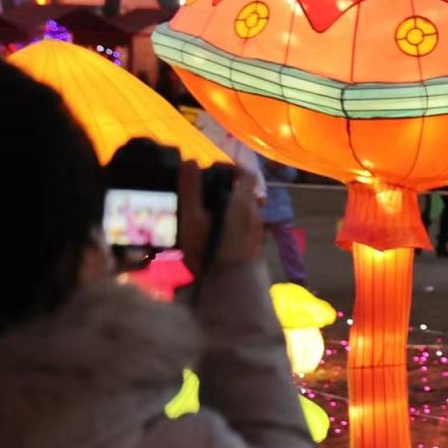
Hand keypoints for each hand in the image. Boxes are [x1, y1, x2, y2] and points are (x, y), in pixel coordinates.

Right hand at [179, 160, 263, 274]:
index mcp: (243, 202)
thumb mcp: (192, 218)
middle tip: (205, 194)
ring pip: (245, 211)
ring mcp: (257, 231)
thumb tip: (190, 161)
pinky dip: (233, 223)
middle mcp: (255, 214)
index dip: (233, 167)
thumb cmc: (208, 250)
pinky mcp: (255, 246)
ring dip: (230, 208)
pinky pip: (245, 227)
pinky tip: (216, 234)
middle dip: (227, 189)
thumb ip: (191, 189)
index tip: (216, 168)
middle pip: (245, 193)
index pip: (246, 174)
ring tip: (207, 215)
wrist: (230, 286)